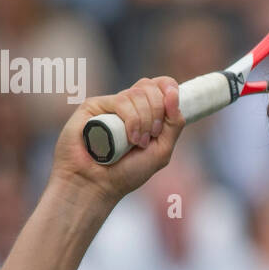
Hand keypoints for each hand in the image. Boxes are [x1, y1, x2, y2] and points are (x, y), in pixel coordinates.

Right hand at [49, 77, 183, 204]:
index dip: (169, 89)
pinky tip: (128, 138)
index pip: (162, 85)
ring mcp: (111, 105)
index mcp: (146, 112)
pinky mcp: (94, 106)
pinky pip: (122, 101)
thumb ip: (174, 124)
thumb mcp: (161, 150)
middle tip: (151, 136)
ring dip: (145, 120)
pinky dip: (132, 120)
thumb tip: (174, 94)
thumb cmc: (128, 172)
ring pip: (138, 93)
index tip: (172, 105)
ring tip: (136, 142)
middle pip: (151, 87)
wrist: (97, 184)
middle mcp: (128, 105)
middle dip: (158, 111)